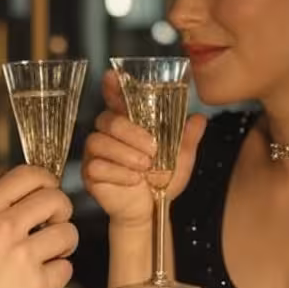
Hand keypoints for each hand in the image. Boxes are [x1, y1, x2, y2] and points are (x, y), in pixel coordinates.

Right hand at [0, 165, 77, 287]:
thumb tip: (28, 201)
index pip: (28, 175)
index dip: (47, 181)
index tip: (50, 190)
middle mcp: (3, 228)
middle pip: (56, 199)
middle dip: (62, 211)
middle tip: (55, 224)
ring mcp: (21, 255)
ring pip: (68, 233)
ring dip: (64, 244)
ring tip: (50, 254)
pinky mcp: (36, 284)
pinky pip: (66, 268)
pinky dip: (58, 275)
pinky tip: (41, 279)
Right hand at [81, 71, 206, 227]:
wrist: (151, 210)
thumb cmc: (161, 181)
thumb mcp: (180, 158)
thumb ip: (187, 138)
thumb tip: (199, 119)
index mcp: (128, 123)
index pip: (115, 98)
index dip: (112, 87)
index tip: (112, 77)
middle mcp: (108, 134)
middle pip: (107, 120)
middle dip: (131, 133)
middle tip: (152, 150)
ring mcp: (95, 154)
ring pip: (99, 142)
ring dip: (125, 154)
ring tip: (144, 168)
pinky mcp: (89, 174)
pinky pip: (96, 166)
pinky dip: (118, 173)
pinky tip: (133, 180)